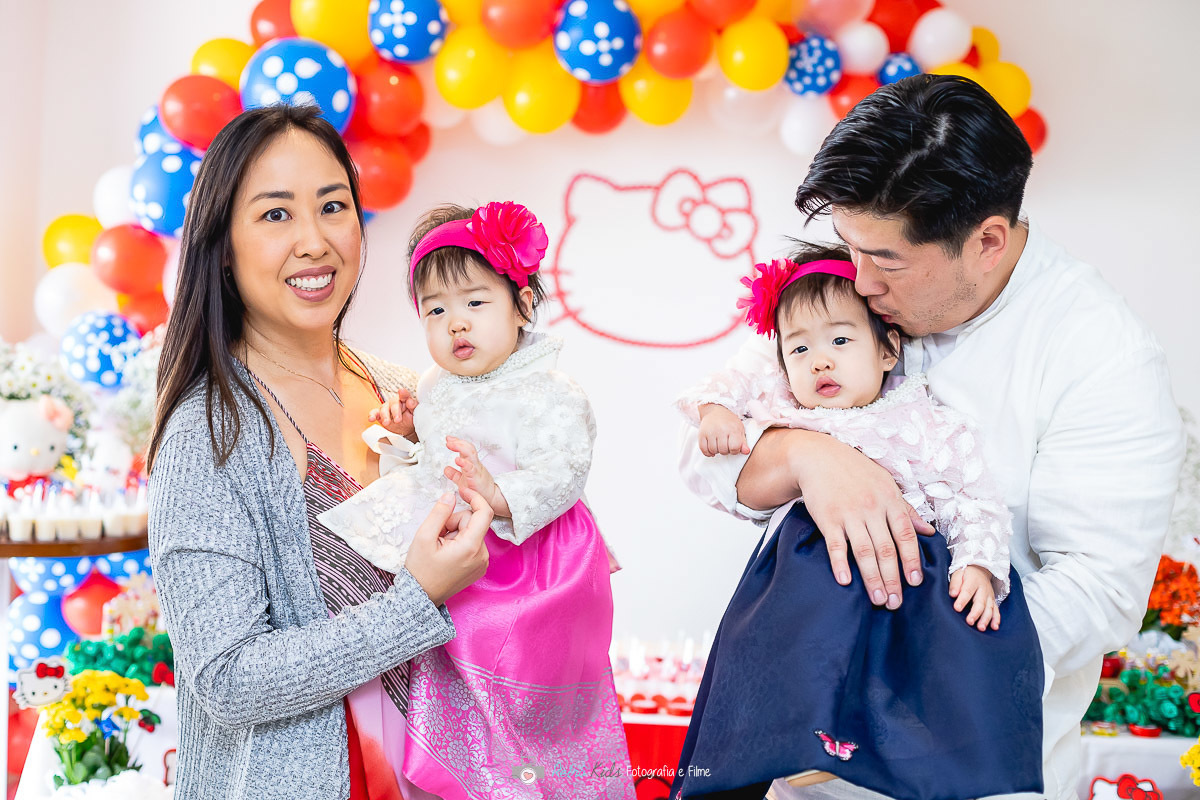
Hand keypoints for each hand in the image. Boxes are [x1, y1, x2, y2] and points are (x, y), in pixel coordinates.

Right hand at [368, 388, 417, 438]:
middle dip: (395, 412)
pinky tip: (371, 419)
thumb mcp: (415, 413)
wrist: (406, 429)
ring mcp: (386, 408)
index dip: (403, 394)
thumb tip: (410, 401)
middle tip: (398, 420)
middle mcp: (394, 402)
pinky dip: (372, 415)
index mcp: (404, 400)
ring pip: (384, 409)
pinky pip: (374, 413)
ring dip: (385, 416)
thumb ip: (414, 406)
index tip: (402, 392)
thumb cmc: (411, 418)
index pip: (404, 395)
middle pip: (394, 404)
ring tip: (387, 423)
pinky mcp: (379, 414)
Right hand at [404, 488, 491, 606]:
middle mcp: (482, 555)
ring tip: (440, 546)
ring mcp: (482, 562)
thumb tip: (451, 495)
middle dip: (455, 521)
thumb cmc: (420, 569)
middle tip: (438, 534)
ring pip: (472, 532)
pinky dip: (460, 542)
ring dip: (456, 532)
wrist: (421, 597)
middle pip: (474, 522)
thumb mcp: (423, 537)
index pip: (484, 512)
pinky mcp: (479, 566)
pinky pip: (473, 543)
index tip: (462, 490)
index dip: (474, 497)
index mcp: (471, 547)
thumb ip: (439, 512)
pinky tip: (447, 553)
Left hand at [443, 436, 509, 517]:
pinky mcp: (476, 478)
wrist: (490, 499)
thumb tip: (446, 469)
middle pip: (468, 448)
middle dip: (458, 442)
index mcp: (472, 464)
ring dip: (460, 448)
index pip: (466, 449)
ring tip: (452, 444)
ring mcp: (476, 470)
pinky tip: (458, 460)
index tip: (449, 438)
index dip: (458, 442)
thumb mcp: (464, 480)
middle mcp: (475, 465)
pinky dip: (464, 463)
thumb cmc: (479, 490)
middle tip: (449, 439)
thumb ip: (455, 474)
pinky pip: (471, 469)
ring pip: (470, 455)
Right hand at [698, 404, 749, 456]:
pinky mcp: (701, 434)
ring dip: (717, 451)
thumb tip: (746, 452)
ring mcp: (710, 432)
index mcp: (733, 429)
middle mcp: (721, 430)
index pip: (735, 447)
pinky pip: (703, 449)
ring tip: (719, 445)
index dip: (735, 450)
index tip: (733, 446)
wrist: (715, 410)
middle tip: (725, 445)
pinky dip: (708, 452)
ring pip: (713, 450)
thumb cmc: (729, 421)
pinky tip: (711, 450)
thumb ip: (743, 442)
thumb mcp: (739, 429)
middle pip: (723, 450)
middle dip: (725, 450)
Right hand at [738, 428, 934, 608]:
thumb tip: (928, 531)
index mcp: (890, 501)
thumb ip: (906, 510)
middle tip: (896, 603)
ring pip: (864, 551)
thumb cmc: (856, 471)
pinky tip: (846, 581)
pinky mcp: (827, 518)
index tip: (915, 582)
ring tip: (878, 599)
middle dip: (893, 578)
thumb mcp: (886, 484)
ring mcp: (849, 514)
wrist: (819, 456)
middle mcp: (871, 509)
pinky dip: (840, 564)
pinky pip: (836, 545)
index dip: (911, 561)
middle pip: (886, 550)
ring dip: (872, 578)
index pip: (905, 536)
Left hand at [950, 565, 999, 630]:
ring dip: (986, 619)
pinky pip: (996, 611)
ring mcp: (989, 596)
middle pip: (980, 602)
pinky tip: (994, 627)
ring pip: (989, 608)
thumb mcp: (958, 573)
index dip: (962, 600)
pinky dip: (996, 619)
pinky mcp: (993, 601)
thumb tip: (953, 594)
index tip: (957, 608)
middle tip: (969, 622)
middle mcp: (983, 589)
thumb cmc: (966, 574)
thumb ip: (955, 583)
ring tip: (980, 628)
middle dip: (975, 613)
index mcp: (973, 581)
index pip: (967, 591)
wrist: (980, 569)